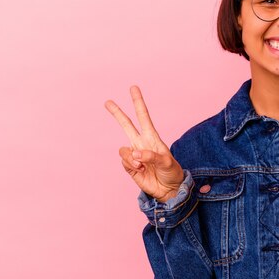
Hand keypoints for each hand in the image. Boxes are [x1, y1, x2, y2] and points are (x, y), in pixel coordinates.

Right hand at [105, 86, 183, 201]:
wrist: (169, 189)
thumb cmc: (172, 172)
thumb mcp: (167, 162)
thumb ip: (151, 156)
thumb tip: (135, 154)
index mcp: (152, 138)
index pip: (143, 117)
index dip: (138, 102)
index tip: (133, 88)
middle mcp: (141, 143)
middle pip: (126, 125)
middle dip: (117, 113)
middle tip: (107, 102)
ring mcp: (134, 155)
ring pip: (123, 150)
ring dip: (131, 158)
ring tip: (142, 166)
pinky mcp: (129, 167)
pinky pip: (124, 162)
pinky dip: (131, 167)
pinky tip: (140, 171)